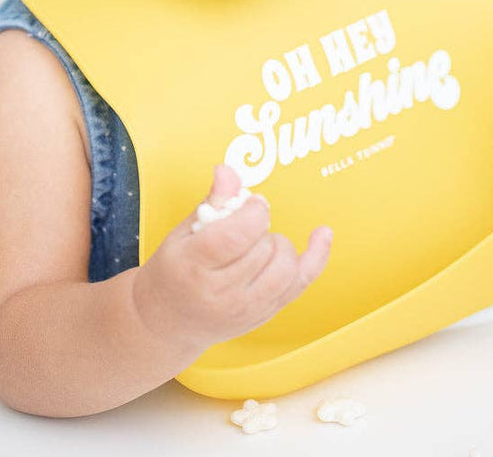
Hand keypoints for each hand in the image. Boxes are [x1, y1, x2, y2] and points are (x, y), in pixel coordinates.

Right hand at [131, 164, 332, 351]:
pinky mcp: (264, 314)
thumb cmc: (174, 271)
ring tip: (258, 241)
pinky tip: (323, 233)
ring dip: (278, 244)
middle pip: (263, 249)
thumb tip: (229, 171)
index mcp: (193, 266)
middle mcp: (221, 293)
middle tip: (243, 226)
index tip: (251, 203)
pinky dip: (316, 256)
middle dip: (260, 227)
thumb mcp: (182, 233)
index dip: (252, 211)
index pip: (236, 236)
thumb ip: (212, 202)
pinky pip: (301, 283)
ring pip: (285, 267)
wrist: (168, 321)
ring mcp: (245, 309)